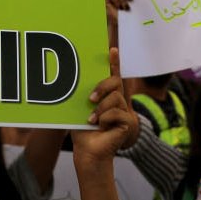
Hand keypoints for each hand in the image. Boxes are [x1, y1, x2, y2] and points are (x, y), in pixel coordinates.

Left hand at [73, 48, 135, 166]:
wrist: (88, 150)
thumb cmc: (81, 129)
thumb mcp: (80, 108)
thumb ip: (82, 94)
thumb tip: (73, 77)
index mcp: (105, 95)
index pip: (112, 75)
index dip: (114, 62)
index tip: (111, 49)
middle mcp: (116, 100)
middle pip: (116, 82)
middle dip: (102, 87)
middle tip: (90, 99)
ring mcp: (123, 111)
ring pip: (115, 97)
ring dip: (101, 108)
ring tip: (91, 119)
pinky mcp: (127, 122)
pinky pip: (117, 112)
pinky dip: (105, 118)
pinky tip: (99, 126)